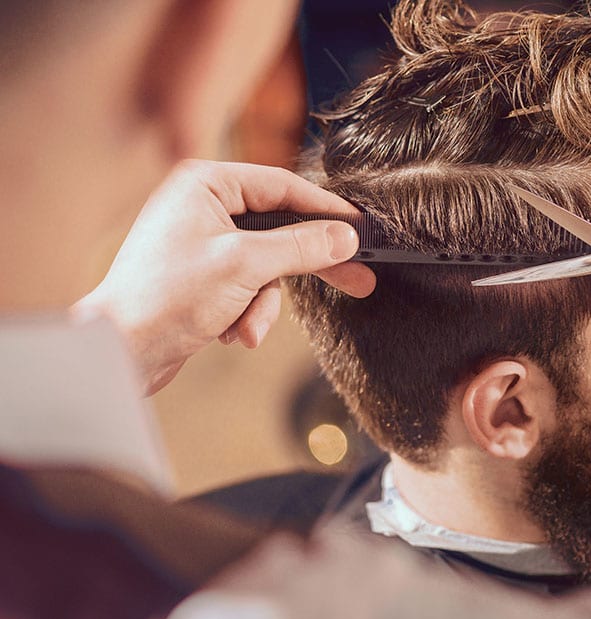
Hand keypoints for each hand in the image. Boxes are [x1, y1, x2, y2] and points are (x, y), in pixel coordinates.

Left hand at [73, 160, 375, 394]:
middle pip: (281, 228)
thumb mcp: (246, 266)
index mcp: (205, 183)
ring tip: (244, 329)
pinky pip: (248, 289)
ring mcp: (204, 243)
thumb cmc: (165, 298)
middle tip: (357, 278)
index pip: (283, 186)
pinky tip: (228, 334)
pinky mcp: (204, 278)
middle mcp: (203, 206)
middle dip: (310, 264)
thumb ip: (302, 247)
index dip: (326, 210)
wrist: (119, 353)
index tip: (361, 229)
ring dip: (263, 304)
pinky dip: (246, 314)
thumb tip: (346, 236)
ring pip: (267, 267)